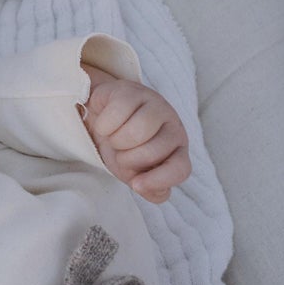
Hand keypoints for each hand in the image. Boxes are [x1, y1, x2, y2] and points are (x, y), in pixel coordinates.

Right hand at [81, 65, 190, 202]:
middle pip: (151, 151)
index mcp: (177, 150)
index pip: (180, 168)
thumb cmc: (123, 147)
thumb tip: (158, 194)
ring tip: (113, 138)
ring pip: (136, 131)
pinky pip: (117, 113)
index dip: (159, 180)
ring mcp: (155, 105)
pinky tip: (105, 123)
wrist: (102, 117)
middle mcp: (173, 126)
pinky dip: (104, 124)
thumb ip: (150, 188)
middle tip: (119, 152)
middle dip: (126, 158)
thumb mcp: (134, 172)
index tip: (135, 185)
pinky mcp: (133, 90)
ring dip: (116, 141)